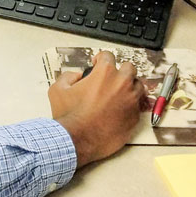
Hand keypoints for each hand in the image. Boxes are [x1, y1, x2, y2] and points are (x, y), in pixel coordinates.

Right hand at [48, 51, 147, 166]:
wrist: (78, 140)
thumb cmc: (69, 116)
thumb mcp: (57, 90)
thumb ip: (68, 76)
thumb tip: (77, 76)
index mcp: (105, 73)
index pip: (108, 56)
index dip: (100, 59)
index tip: (97, 65)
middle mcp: (122, 84)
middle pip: (129, 68)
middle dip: (120, 71)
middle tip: (111, 79)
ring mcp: (131, 101)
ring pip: (137, 86)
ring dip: (128, 88)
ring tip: (117, 95)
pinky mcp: (135, 117)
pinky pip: (137, 106)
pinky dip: (129, 106)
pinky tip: (118, 111)